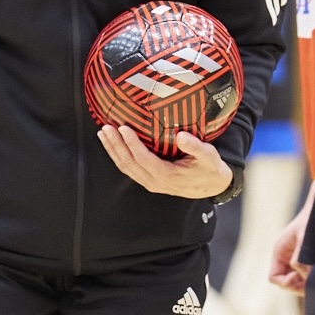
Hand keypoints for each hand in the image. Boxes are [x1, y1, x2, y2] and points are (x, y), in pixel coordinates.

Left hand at [97, 126, 233, 198]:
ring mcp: (149, 182)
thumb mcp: (208, 156)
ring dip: (113, 150)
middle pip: (129, 163)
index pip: (143, 159)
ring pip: (125, 167)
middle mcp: (154, 181)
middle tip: (106, 128)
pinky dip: (118, 155)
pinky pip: (129, 168)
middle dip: (115, 145)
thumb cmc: (209, 168)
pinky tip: (113, 144)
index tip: (123, 128)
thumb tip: (181, 136)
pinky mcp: (148, 180)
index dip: (131, 144)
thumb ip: (195, 146)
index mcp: (166, 175)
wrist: (211, 185)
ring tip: (103, 134)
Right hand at [269, 209, 311, 293]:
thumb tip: (303, 276)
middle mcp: (287, 258)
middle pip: (286, 282)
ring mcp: (298, 259)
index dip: (285, 282)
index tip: (298, 276)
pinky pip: (308, 275)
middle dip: (297, 285)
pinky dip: (314, 277)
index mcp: (280, 252)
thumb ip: (300, 259)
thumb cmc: (312, 220)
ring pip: (298, 281)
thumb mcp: (303, 239)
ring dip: (307, 282)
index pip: (274, 277)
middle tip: (312, 281)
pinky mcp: (310, 260)